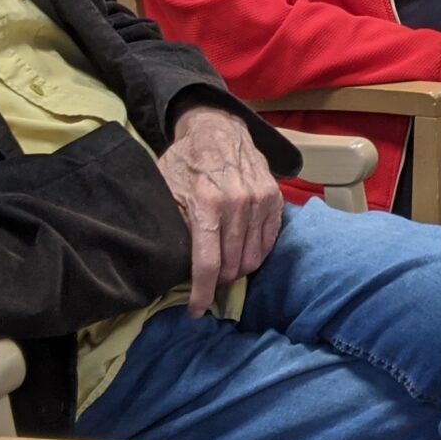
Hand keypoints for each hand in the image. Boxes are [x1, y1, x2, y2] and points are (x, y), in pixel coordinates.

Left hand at [157, 106, 284, 316]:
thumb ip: (172, 225)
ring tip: (224, 266)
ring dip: (238, 269)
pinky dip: (256, 253)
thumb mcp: (166, 189)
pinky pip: (269, 242)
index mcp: (206, 203)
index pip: (208, 263)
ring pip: (253, 257)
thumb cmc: (186, 161)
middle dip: (218, 280)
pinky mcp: (275, 198)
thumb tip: (169, 264)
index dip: (202, 293)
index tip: (196, 311)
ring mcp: (260, 200)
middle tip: (208, 279)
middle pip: (232, 265)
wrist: (217, 128)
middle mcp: (237, 202)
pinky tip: (242, 251)